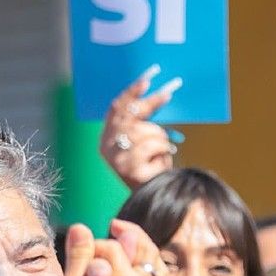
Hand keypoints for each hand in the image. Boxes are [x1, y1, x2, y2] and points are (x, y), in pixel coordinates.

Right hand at [56, 221, 173, 275]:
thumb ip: (79, 254)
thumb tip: (81, 228)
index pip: (113, 247)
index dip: (96, 244)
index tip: (86, 248)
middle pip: (144, 251)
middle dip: (129, 236)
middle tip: (117, 228)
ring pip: (159, 269)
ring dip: (147, 254)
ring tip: (133, 246)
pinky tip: (150, 275)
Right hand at [100, 66, 181, 189]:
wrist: (153, 198)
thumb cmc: (150, 167)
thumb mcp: (143, 142)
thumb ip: (143, 123)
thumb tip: (159, 95)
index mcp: (106, 139)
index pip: (116, 108)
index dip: (131, 92)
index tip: (148, 77)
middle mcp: (107, 148)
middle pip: (131, 116)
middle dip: (151, 102)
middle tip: (169, 92)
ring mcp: (117, 160)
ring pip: (147, 132)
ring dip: (161, 139)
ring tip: (162, 152)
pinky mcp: (131, 170)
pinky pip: (155, 148)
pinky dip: (164, 152)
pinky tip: (161, 163)